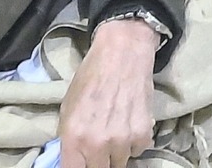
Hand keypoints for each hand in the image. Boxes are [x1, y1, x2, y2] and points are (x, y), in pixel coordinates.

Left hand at [59, 19, 158, 167]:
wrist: (122, 54)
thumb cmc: (91, 77)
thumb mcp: (68, 107)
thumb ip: (69, 138)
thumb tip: (73, 158)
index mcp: (74, 136)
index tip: (82, 162)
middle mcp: (97, 143)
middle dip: (98, 161)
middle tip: (99, 145)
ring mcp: (122, 140)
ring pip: (120, 163)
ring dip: (117, 151)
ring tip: (116, 128)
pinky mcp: (143, 134)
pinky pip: (137, 150)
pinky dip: (134, 141)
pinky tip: (129, 122)